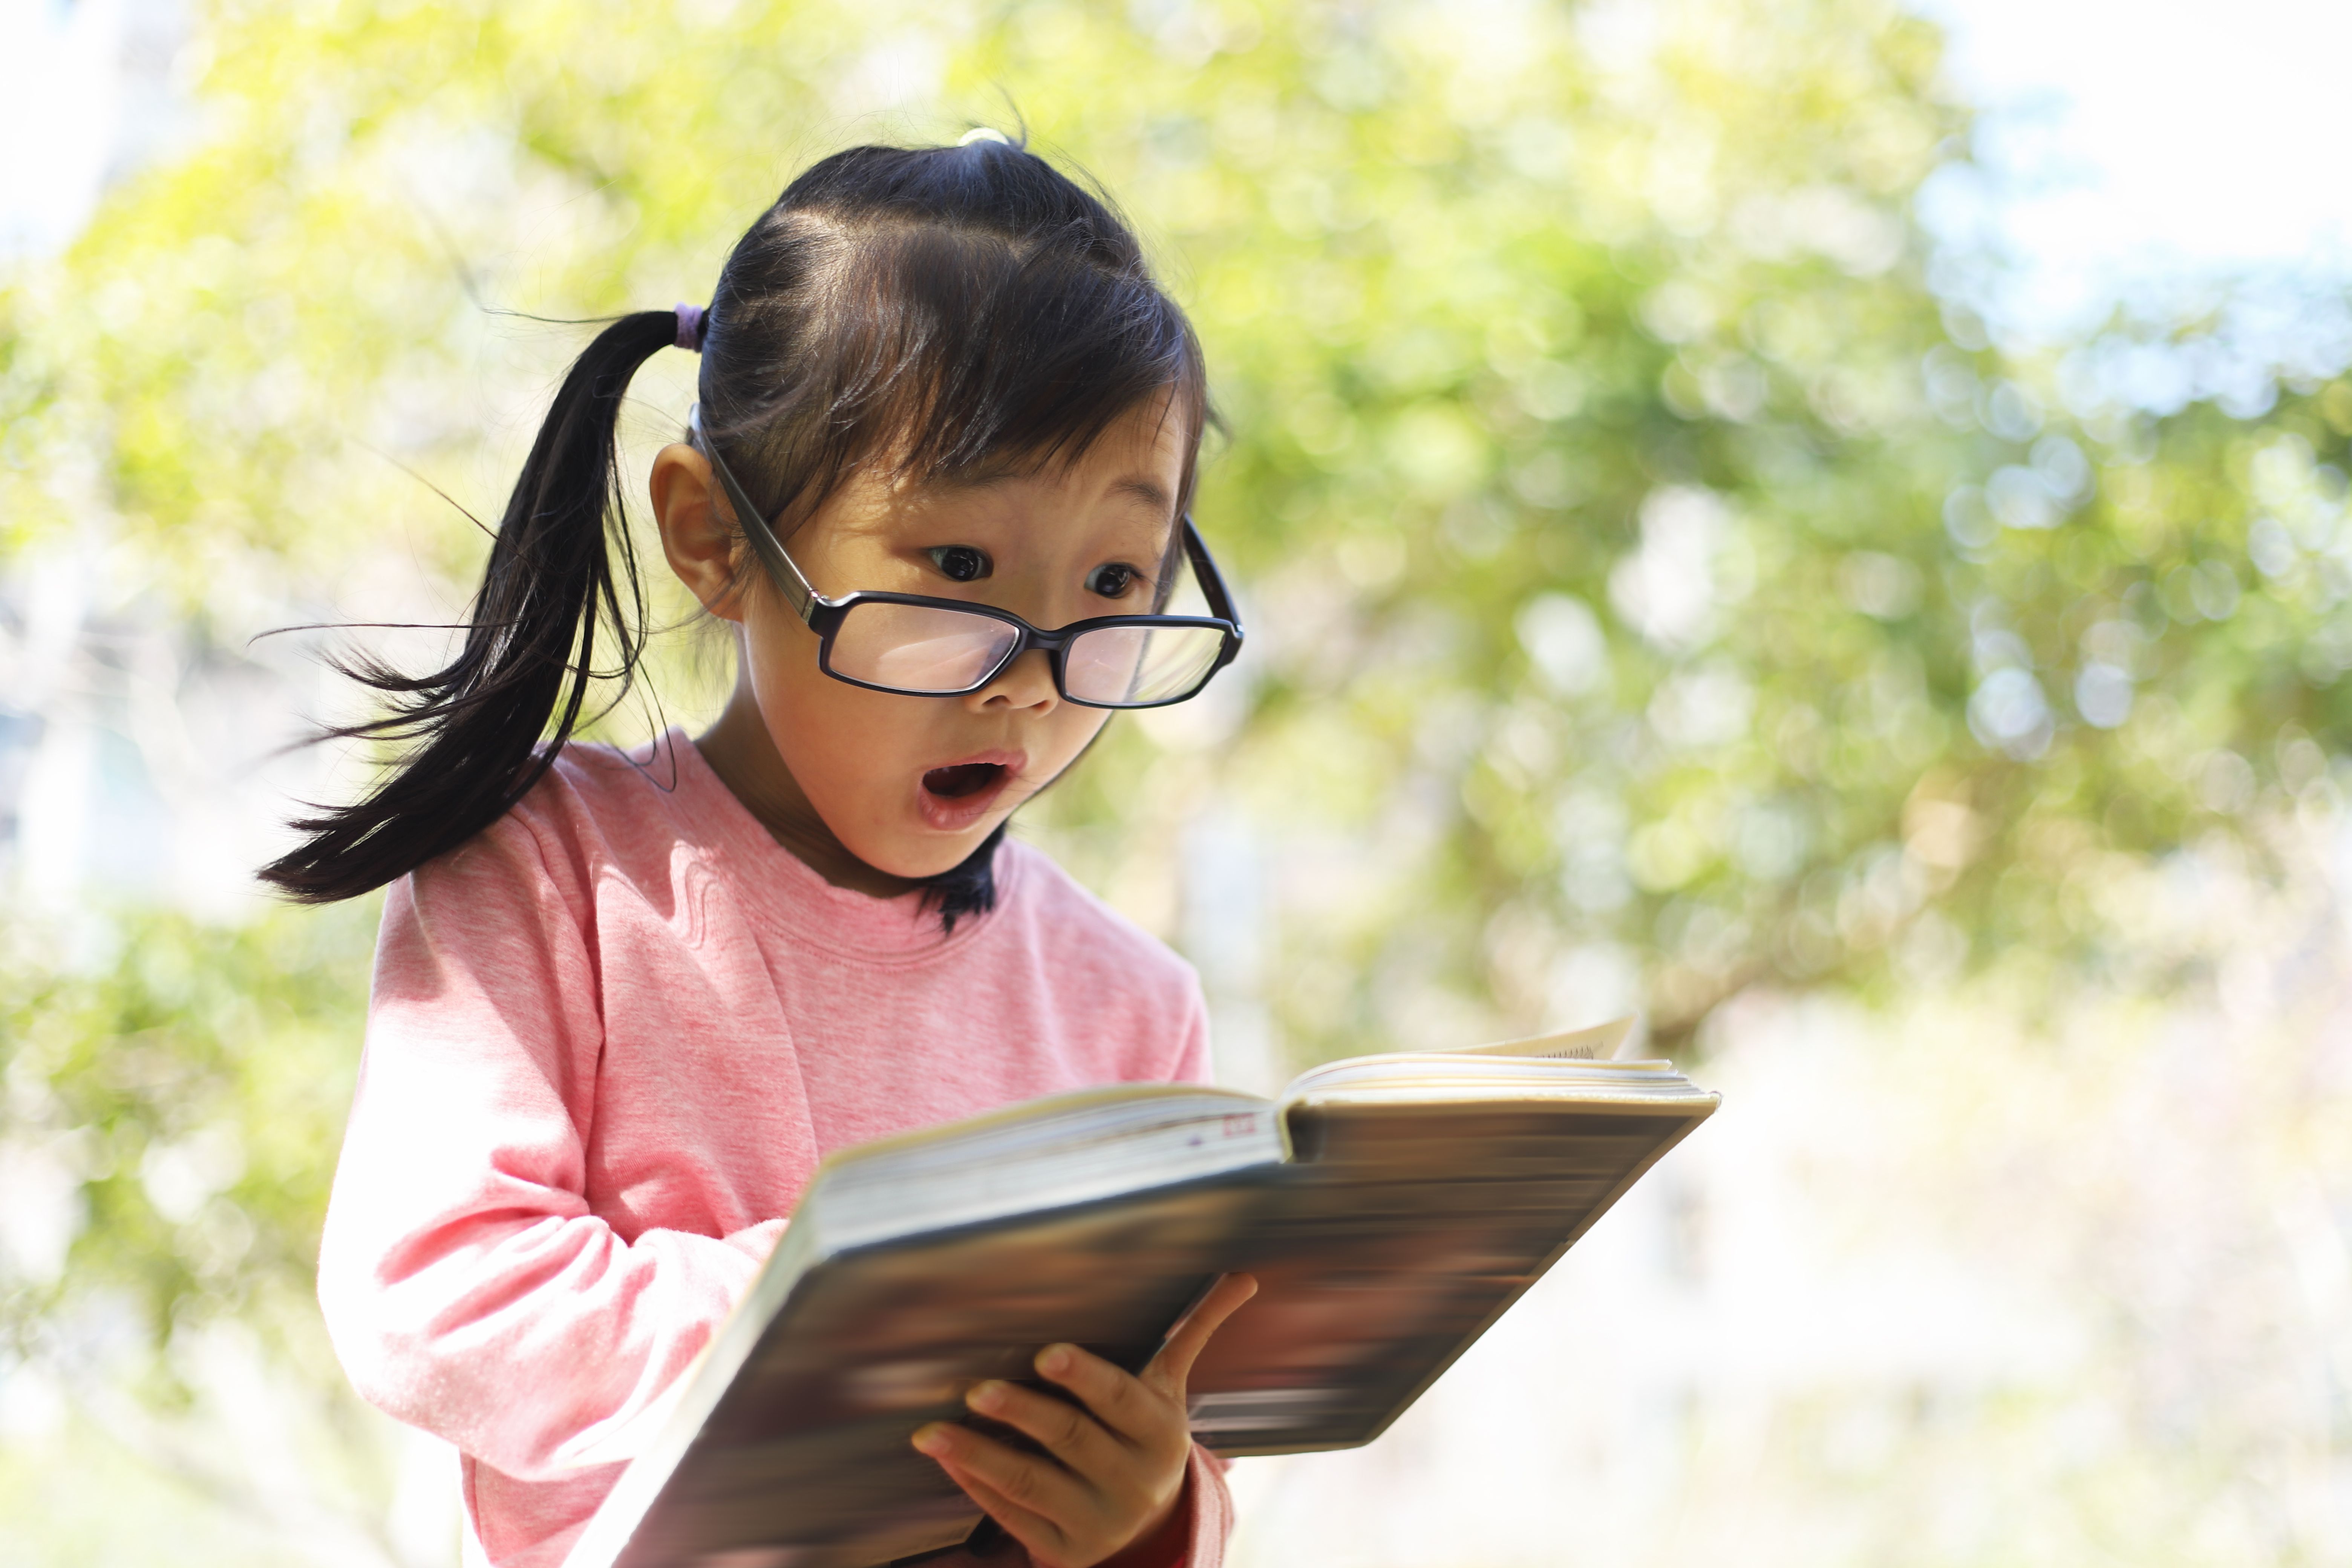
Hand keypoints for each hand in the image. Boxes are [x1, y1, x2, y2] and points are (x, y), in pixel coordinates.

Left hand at [912, 1273, 1258, 1567]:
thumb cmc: (1145, 1434)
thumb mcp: (1169, 1388)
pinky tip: (948, 1462)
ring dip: (977, 1457)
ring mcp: (1097, 1522)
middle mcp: (1132, 1481)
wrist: (1153, 1525)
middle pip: (1070, 1441)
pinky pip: (1013, 1516)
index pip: (1119, 1400)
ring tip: (931, 1434)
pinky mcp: (1065, 1552)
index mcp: (1158, 1434)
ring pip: (1030, 1484)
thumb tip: (1243, 1276)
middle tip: (976, 1388)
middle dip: (1021, 1413)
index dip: (1084, 1377)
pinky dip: (976, 1488)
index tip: (1045, 1354)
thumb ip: (1196, 1331)